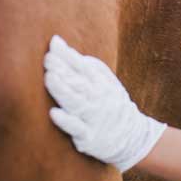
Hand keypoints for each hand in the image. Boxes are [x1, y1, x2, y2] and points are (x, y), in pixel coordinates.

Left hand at [44, 35, 166, 171]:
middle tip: (48, 58)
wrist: (132, 136)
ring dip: (63, 90)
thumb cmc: (110, 104)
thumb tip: (59, 45)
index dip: (69, 55)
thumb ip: (85, 65)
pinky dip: (67, 121)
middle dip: (63, 70)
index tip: (54, 44)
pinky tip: (54, 113)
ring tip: (50, 77)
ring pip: (77, 103)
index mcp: (101, 84)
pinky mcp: (89, 137)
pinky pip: (78, 129)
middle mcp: (99, 99)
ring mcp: (93, 118)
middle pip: (79, 82)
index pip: (84, 66)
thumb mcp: (105, 82)